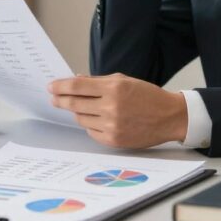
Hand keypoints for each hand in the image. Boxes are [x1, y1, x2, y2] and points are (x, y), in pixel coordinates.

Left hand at [48, 73, 187, 148]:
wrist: (169, 117)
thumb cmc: (148, 96)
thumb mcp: (124, 81)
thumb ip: (99, 81)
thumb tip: (76, 80)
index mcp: (114, 88)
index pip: (78, 86)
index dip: (61, 86)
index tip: (51, 86)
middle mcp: (111, 107)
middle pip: (74, 103)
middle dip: (60, 100)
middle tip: (54, 98)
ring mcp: (111, 125)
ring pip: (81, 118)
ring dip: (77, 112)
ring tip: (81, 107)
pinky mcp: (113, 140)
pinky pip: (91, 132)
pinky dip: (90, 124)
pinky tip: (97, 119)